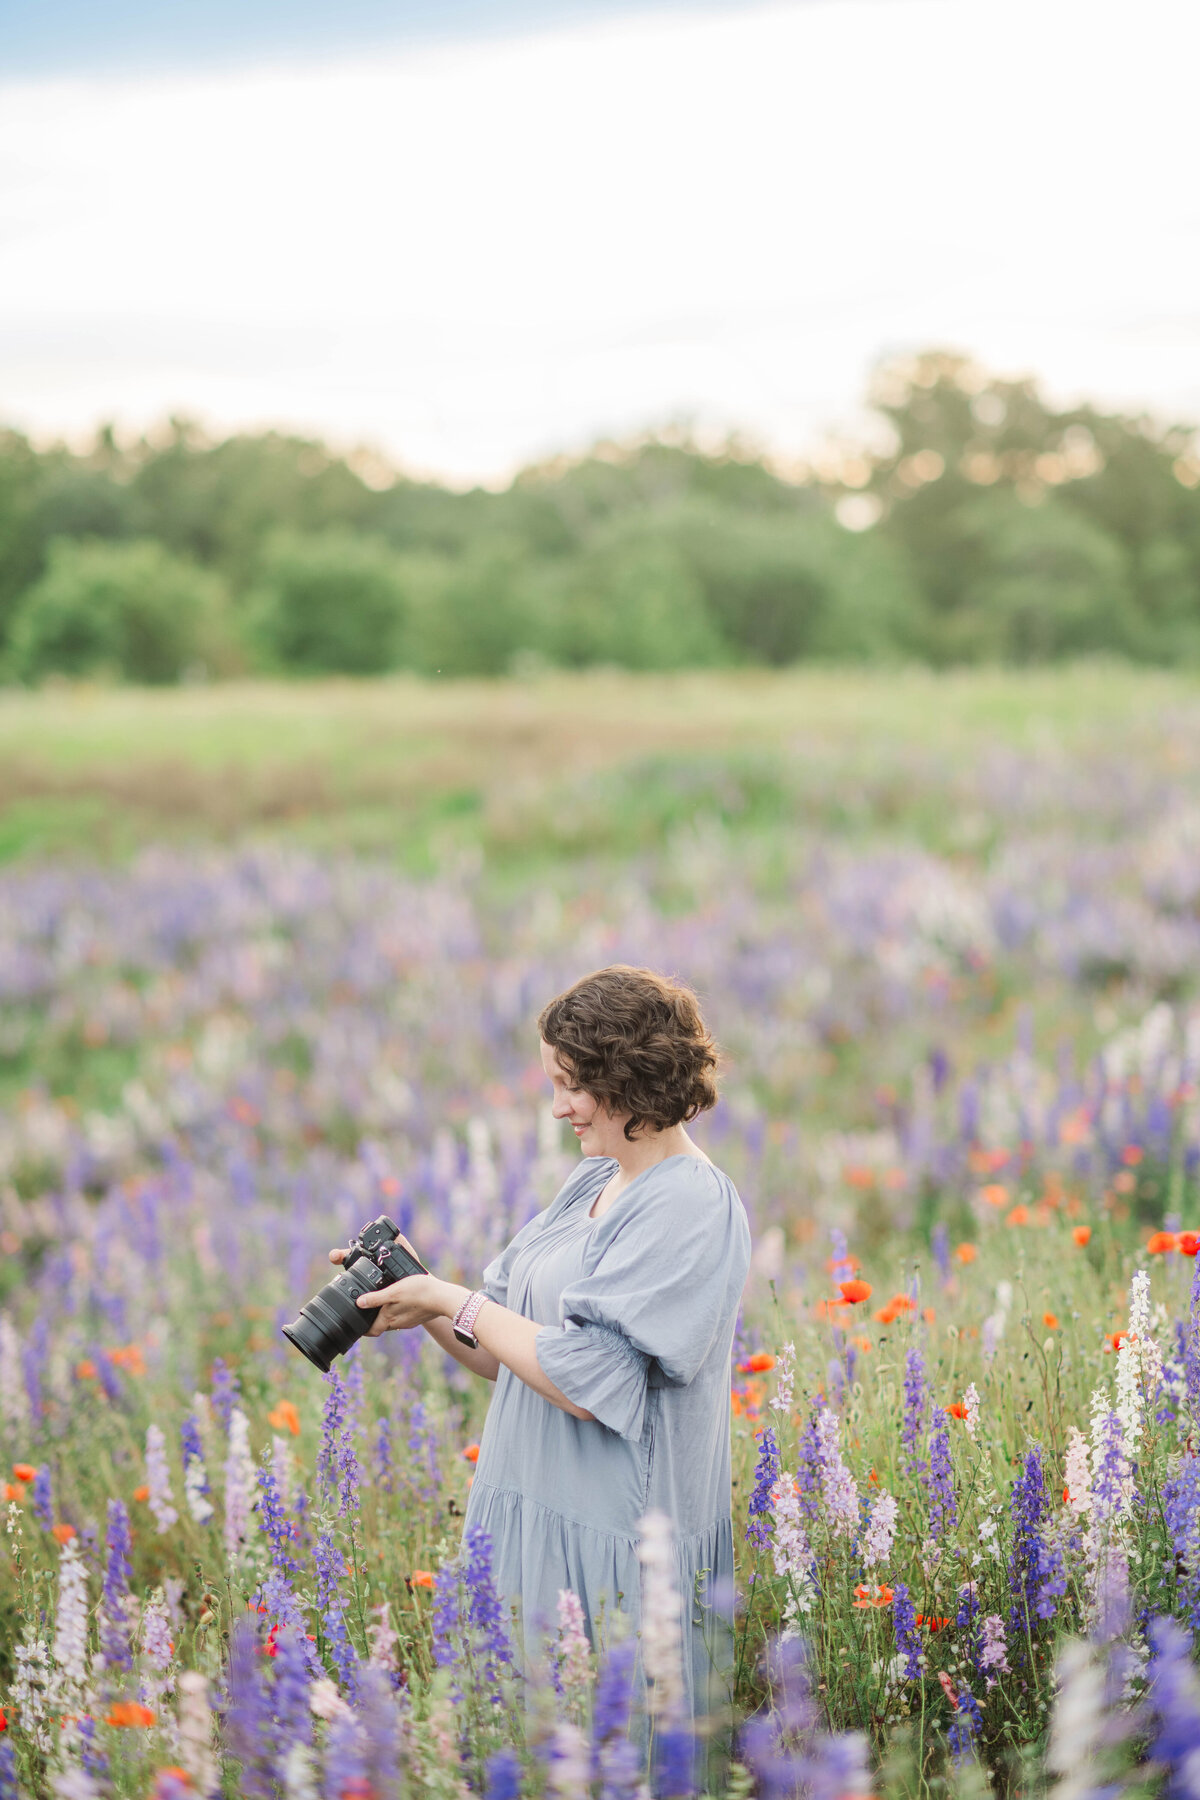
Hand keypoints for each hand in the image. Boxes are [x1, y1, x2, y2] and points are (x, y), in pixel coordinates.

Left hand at [326, 1239, 447, 1336]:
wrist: (443, 1298)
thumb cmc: (419, 1292)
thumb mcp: (394, 1291)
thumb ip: (376, 1298)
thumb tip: (359, 1303)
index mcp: (389, 1319)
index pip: (371, 1331)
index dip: (363, 1329)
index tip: (357, 1323)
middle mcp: (397, 1324)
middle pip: (381, 1326)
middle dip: (374, 1320)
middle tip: (368, 1309)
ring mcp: (409, 1322)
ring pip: (393, 1322)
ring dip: (387, 1315)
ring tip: (384, 1302)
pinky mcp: (417, 1318)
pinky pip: (404, 1317)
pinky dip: (399, 1312)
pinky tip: (402, 1301)